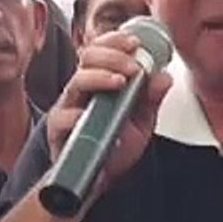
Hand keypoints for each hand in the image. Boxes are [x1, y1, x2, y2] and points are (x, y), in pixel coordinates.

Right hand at [45, 30, 172, 197]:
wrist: (98, 181)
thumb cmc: (114, 147)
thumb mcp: (141, 122)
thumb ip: (151, 99)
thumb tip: (164, 76)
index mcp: (99, 82)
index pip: (102, 49)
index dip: (115, 40)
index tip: (135, 43)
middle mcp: (82, 90)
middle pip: (87, 57)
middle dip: (112, 55)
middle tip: (134, 66)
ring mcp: (68, 109)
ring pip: (76, 81)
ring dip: (100, 77)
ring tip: (120, 82)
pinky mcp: (58, 132)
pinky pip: (63, 118)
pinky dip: (78, 114)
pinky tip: (91, 116)